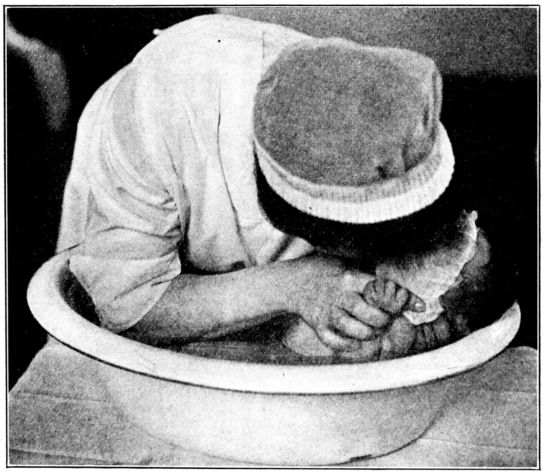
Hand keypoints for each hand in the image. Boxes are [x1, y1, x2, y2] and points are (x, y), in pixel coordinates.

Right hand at [288, 256, 424, 351]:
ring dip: (370, 334)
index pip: (382, 288)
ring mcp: (327, 312)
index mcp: (349, 277)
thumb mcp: (348, 264)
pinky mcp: (317, 325)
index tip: (420, 306)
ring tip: (374, 330)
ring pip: (355, 330)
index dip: (404, 298)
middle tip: (388, 319)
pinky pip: (335, 341)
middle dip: (385, 320)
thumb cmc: (326, 271)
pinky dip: (348, 345)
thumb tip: (402, 285)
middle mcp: (339, 295)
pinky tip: (357, 342)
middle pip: (371, 314)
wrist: (293, 282)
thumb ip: (371, 274)